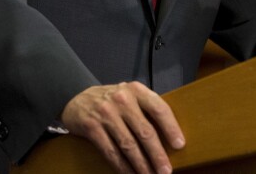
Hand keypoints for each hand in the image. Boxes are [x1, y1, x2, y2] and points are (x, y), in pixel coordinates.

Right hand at [61, 81, 184, 173]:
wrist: (76, 98)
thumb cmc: (111, 100)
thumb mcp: (129, 95)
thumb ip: (145, 108)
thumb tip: (169, 135)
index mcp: (136, 90)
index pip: (158, 108)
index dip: (171, 127)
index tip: (179, 145)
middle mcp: (122, 99)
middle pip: (145, 132)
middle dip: (157, 155)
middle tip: (166, 171)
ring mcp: (106, 113)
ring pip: (129, 145)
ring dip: (141, 165)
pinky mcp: (92, 127)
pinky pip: (111, 152)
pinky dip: (122, 167)